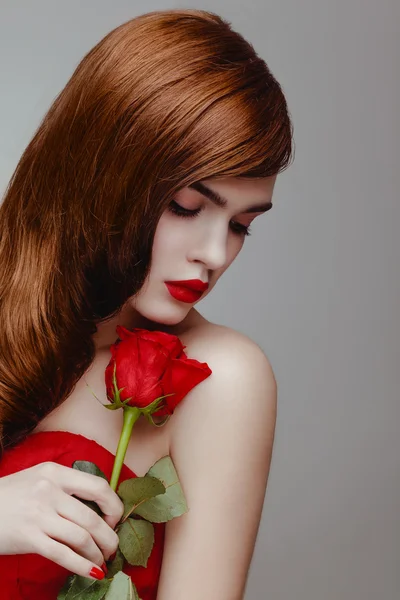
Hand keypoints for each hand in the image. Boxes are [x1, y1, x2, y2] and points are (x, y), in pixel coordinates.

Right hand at [0, 461, 123, 578]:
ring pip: (82, 538)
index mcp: (55, 472)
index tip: (113, 520)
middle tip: (112, 547)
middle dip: (109, 537)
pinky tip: (92, 572)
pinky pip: (63, 554)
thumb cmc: (10, 496)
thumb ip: (65, 487)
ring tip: (102, 561)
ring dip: (98, 554)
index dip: (113, 506)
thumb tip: (98, 507)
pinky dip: (82, 565)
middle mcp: (49, 491)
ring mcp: (38, 515)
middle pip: (92, 518)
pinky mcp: (29, 538)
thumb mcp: (38, 479)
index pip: (98, 486)